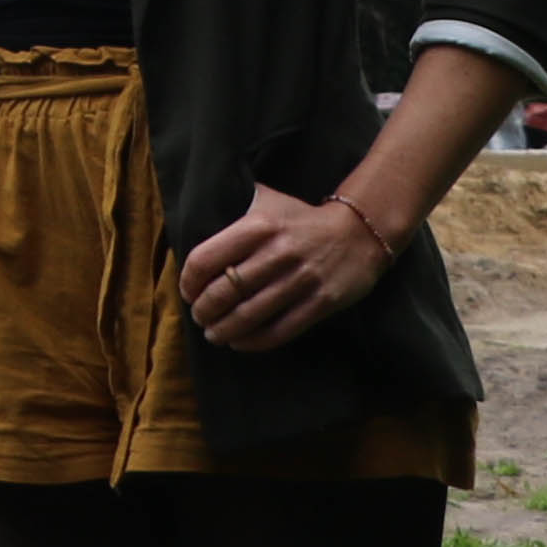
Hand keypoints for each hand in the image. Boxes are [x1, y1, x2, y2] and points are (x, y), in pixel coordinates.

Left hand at [181, 180, 397, 353]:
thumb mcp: (265, 203)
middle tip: (199, 318)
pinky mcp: (322, 302)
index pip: (206, 259)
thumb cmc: (300, 219)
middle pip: (225, 291)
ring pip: (250, 314)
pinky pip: (281, 329)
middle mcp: (277, 253)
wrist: (359, 233)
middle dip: (204, 311)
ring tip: (213, 334)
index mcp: (257, 226)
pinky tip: (240, 343)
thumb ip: (233, 212)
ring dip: (224, 330)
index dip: (189, 281)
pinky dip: (255, 341)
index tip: (187, 293)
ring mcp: (301, 279)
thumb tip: (193, 224)